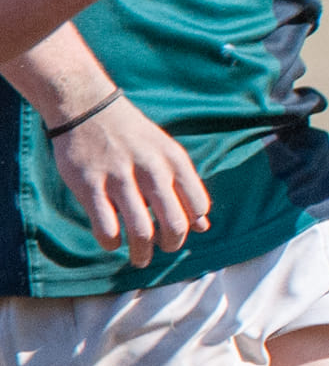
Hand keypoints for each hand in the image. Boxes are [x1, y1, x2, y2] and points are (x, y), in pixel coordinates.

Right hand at [49, 94, 210, 266]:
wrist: (87, 107)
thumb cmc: (132, 136)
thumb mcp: (166, 153)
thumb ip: (185, 188)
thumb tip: (203, 227)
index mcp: (175, 160)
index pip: (198, 206)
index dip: (190, 225)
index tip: (177, 229)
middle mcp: (152, 169)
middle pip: (175, 224)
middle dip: (171, 244)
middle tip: (162, 248)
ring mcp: (120, 177)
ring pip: (142, 232)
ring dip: (142, 253)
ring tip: (140, 258)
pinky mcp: (90, 185)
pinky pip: (107, 228)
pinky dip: (111, 242)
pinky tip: (112, 240)